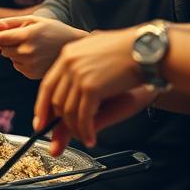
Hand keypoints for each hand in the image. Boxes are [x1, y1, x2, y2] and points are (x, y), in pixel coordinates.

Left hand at [0, 15, 89, 78]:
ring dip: (16, 53)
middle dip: (9, 44)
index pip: (0, 39)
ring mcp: (30, 65)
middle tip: (24, 39)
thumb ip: (12, 22)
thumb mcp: (34, 20)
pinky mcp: (32, 74)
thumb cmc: (53, 30)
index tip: (8, 33)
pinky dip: (22, 62)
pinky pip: (18, 67)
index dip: (1, 35)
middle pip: (3, 50)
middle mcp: (28, 52)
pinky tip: (36, 56)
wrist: (74, 47)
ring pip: (10, 59)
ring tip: (33, 47)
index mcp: (27, 36)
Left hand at [37, 27, 146, 150]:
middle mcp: (69, 63)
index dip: (42, 107)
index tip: (40, 122)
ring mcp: (78, 75)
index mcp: (68, 54)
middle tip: (63, 137)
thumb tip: (74, 87)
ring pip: (68, 112)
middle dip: (58, 122)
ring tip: (84, 137)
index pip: (47, 85)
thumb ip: (82, 68)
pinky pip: (83, 117)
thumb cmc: (129, 51)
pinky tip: (91, 139)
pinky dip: (86, 131)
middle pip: (55, 101)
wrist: (148, 49)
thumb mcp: (99, 56)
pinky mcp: (91, 88)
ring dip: (75, 130)